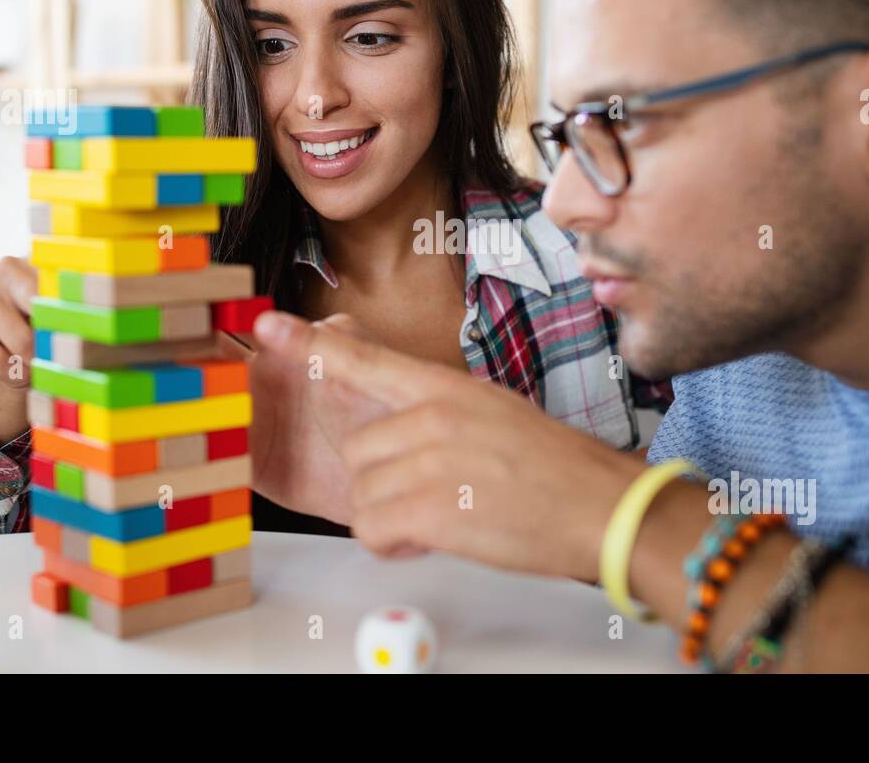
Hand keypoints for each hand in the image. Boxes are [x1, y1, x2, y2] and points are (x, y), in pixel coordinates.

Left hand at [252, 310, 642, 580]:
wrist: (602, 505)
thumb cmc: (554, 466)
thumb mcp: (492, 412)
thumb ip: (438, 412)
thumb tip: (395, 427)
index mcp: (446, 386)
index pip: (365, 358)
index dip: (310, 343)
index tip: (267, 325)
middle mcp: (433, 414)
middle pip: (357, 451)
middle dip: (383, 483)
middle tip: (432, 495)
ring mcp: (431, 458)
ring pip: (363, 493)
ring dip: (393, 516)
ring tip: (445, 515)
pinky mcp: (431, 506)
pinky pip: (373, 528)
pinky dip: (396, 543)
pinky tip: (437, 536)